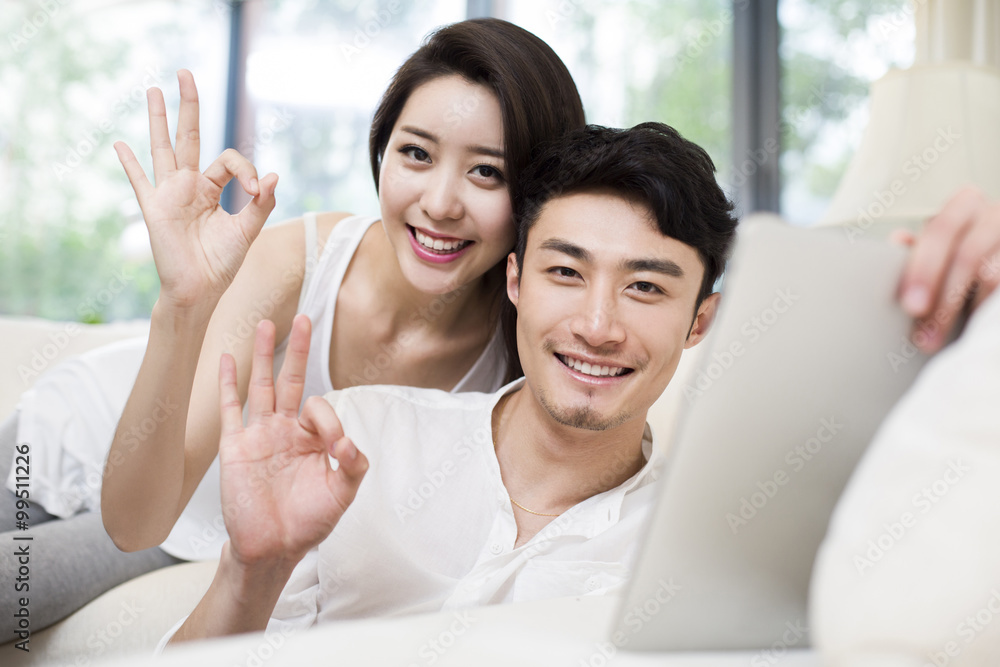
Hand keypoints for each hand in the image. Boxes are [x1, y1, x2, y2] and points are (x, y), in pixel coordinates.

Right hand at [114, 69, 278, 309]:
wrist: (200, 290)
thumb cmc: (222, 263)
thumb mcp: (247, 230)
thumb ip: (260, 203)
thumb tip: (273, 175)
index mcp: (211, 189)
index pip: (229, 161)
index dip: (246, 169)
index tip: (257, 188)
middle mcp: (188, 186)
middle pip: (188, 136)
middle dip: (188, 105)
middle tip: (185, 73)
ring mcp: (169, 194)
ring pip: (162, 148)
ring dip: (158, 119)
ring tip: (153, 90)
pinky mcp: (155, 208)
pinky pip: (140, 182)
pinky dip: (130, 164)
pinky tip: (119, 144)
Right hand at [217, 314, 367, 567]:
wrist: (272, 549)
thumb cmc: (307, 523)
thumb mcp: (342, 493)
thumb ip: (354, 464)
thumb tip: (349, 440)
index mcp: (311, 439)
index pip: (320, 408)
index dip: (330, 420)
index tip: (336, 446)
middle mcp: (285, 431)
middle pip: (291, 380)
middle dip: (298, 350)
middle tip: (303, 317)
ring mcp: (259, 435)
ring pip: (261, 386)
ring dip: (263, 355)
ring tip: (266, 323)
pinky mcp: (235, 447)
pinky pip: (231, 409)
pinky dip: (228, 383)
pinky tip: (228, 358)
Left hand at [897, 186, 999, 351]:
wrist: (998, 247)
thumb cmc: (964, 246)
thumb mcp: (943, 241)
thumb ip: (921, 246)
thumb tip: (899, 241)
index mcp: (965, 204)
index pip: (940, 233)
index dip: (924, 270)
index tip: (910, 306)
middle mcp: (994, 215)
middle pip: (967, 257)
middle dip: (943, 301)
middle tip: (923, 337)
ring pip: (991, 277)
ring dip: (964, 314)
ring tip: (941, 341)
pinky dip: (986, 312)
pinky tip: (973, 331)